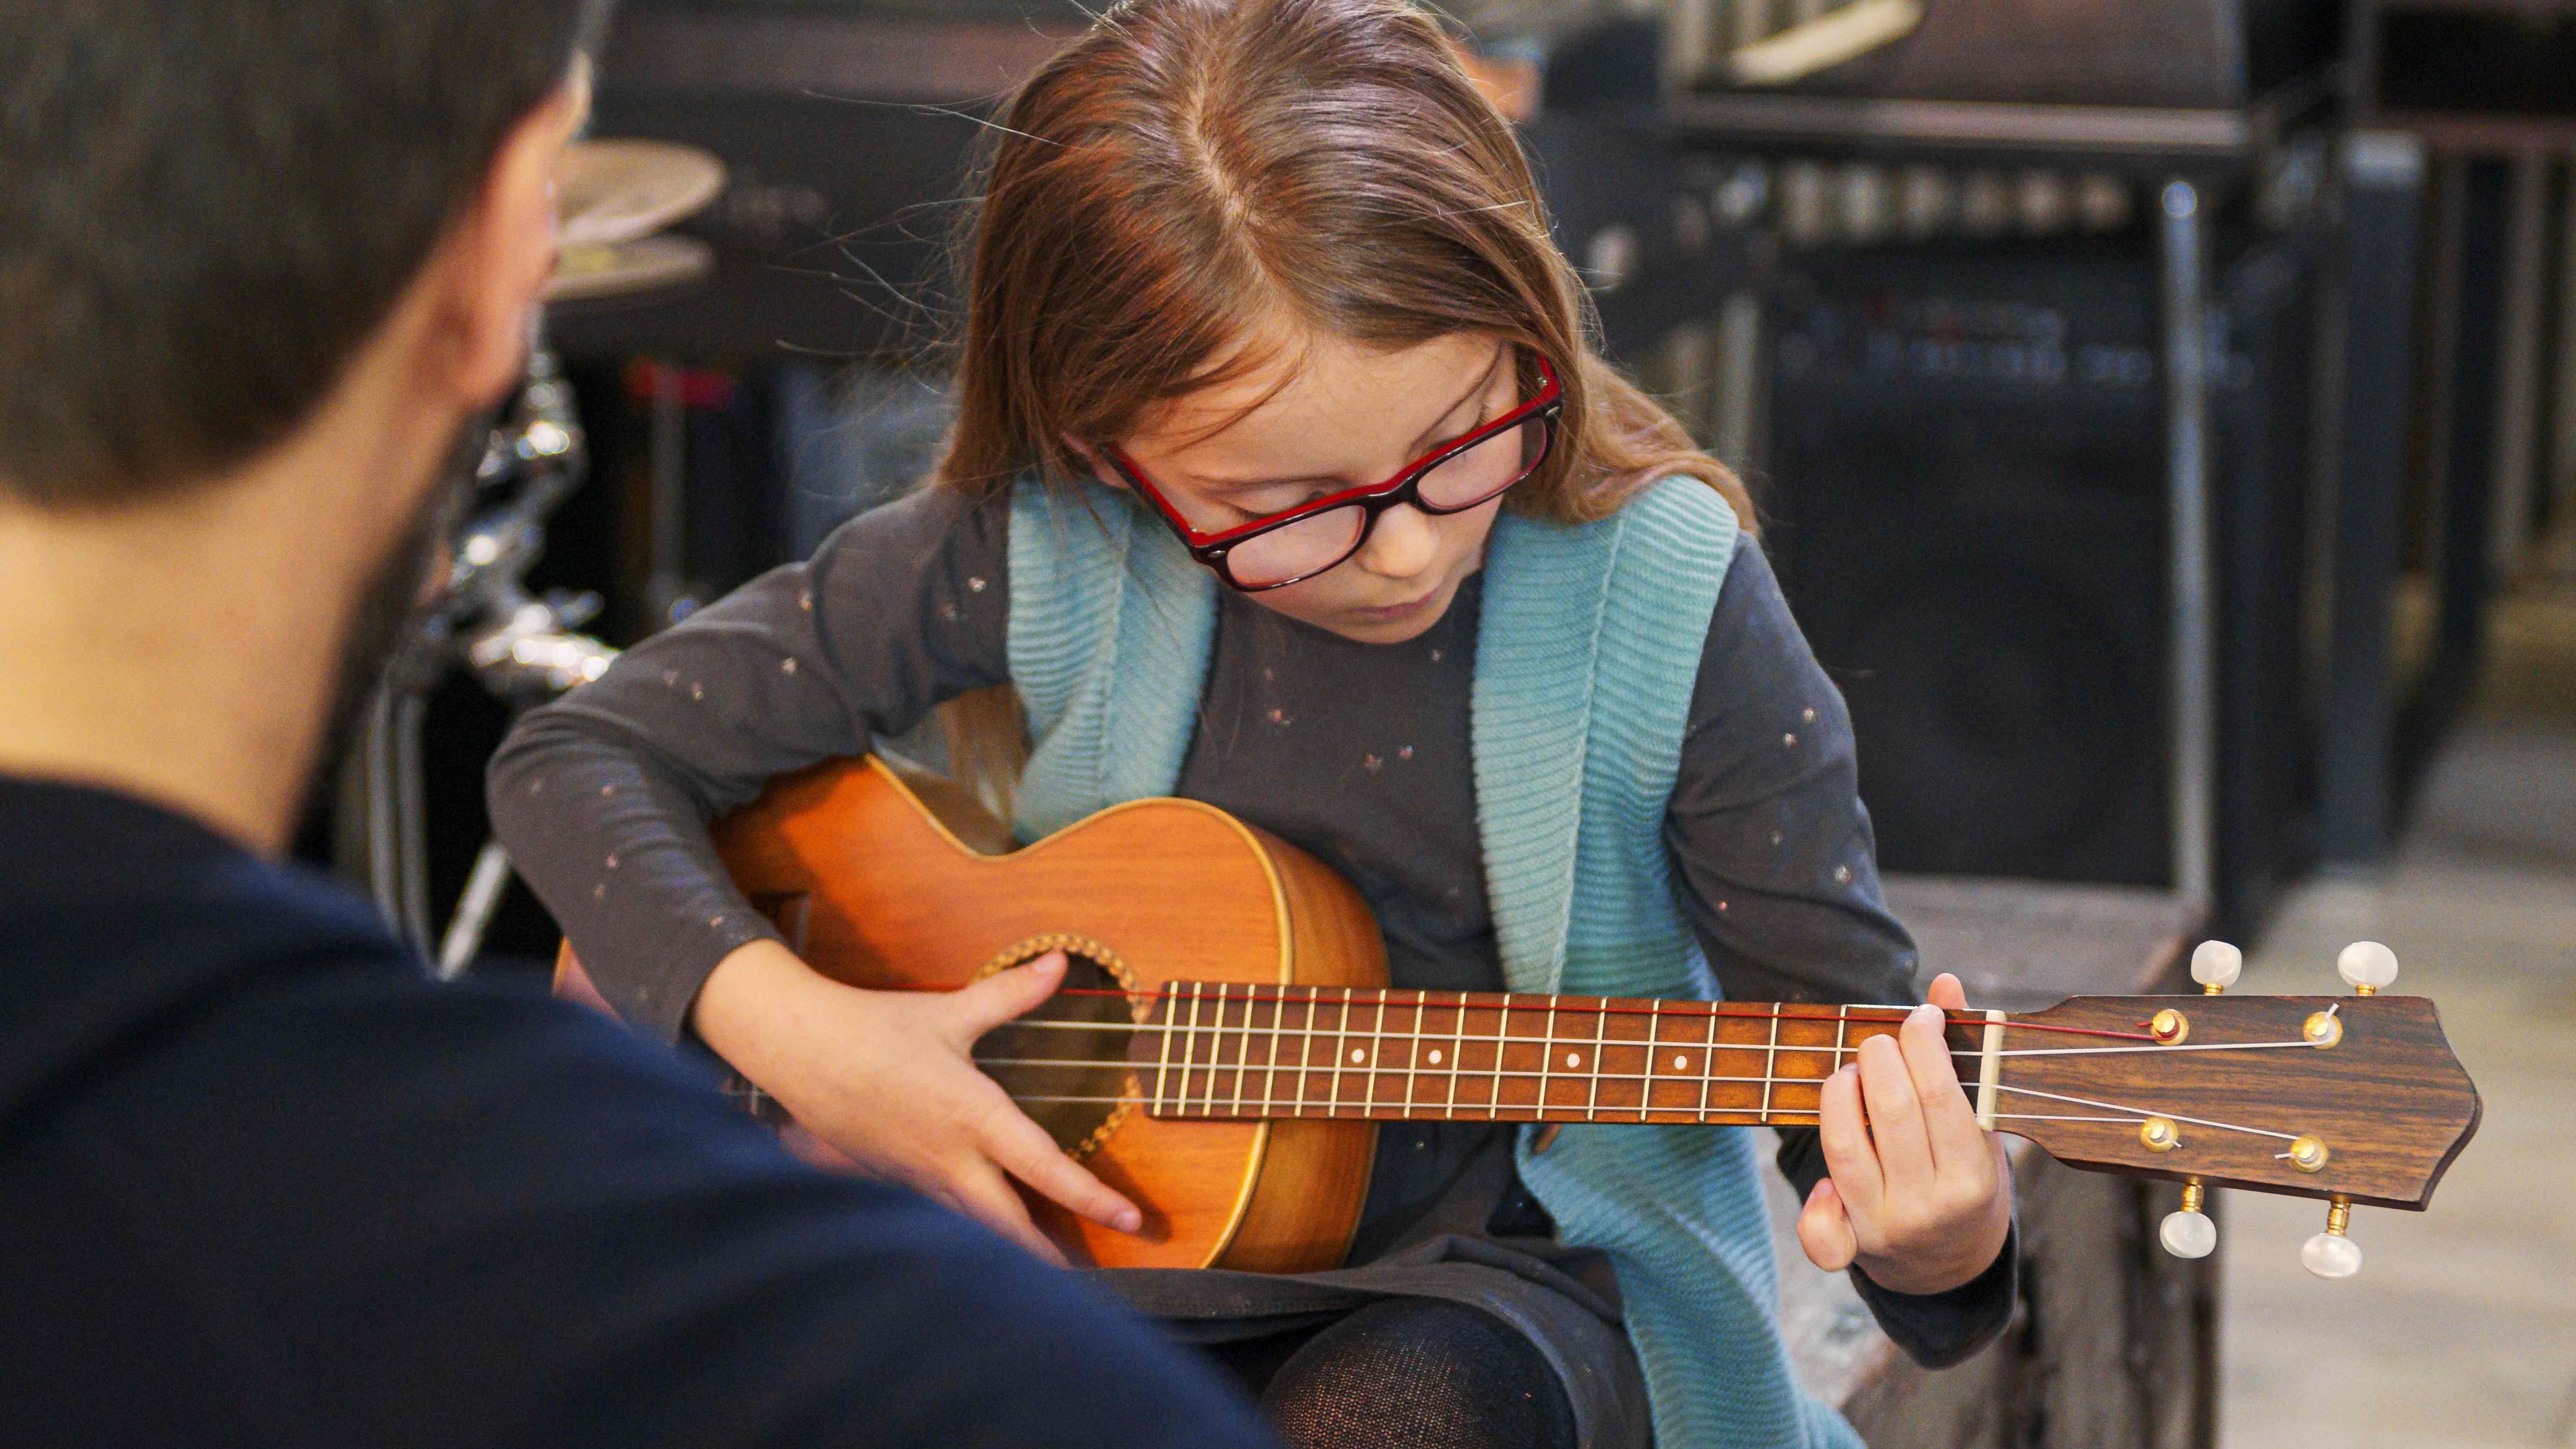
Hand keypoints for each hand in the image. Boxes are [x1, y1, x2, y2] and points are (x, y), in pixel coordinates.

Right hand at [690, 941, 1141, 1265]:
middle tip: (1089, 1276)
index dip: (1093, 1198)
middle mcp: (951, 1157)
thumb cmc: (878, 1028)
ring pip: (975, 1227)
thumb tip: (1058, 963)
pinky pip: (943, 1215)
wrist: (801, 1051)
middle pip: (1010, 1225)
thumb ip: (1011, 993)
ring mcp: (921, 1177)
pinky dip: (971, 1232)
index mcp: (974, 1116)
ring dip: (1012, 1249)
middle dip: (1051, 1257)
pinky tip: (985, 1241)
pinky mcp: (897, 1181)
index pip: (1045, 1167)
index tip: (1131, 1220)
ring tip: (1049, 1271)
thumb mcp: (951, 1012)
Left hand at [1795, 972, 2013, 1295]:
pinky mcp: (1852, 1242)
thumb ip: (1963, 1055)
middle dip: (1879, 1058)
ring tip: (1850, 1072)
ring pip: (1846, 1146)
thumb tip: (1945, 984)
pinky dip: (1816, 1194)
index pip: (1940, 1095)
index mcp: (1973, 1177)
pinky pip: (1821, 1228)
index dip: (1923, 1043)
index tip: (1919, 1017)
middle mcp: (1930, 1205)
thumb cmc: (1965, 1177)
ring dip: (1840, 1093)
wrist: (1952, 1265)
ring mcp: (1887, 1224)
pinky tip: (1826, 1164)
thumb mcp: (1980, 1129)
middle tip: (1878, 1040)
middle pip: (1892, 1112)